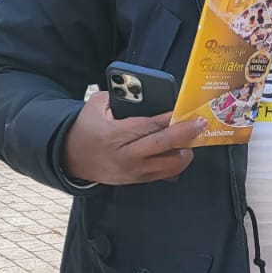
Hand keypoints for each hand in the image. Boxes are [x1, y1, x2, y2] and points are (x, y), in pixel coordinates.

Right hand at [61, 93, 204, 185]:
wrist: (70, 158)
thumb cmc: (86, 128)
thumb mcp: (95, 105)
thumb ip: (117, 95)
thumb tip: (142, 91)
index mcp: (114, 135)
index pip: (148, 127)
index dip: (169, 120)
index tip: (184, 111)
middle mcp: (125, 156)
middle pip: (162, 146)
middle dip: (185, 134)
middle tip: (200, 124)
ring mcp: (132, 171)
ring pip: (168, 165)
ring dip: (184, 151)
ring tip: (192, 138)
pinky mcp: (136, 181)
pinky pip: (163, 174)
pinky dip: (176, 162)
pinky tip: (182, 150)